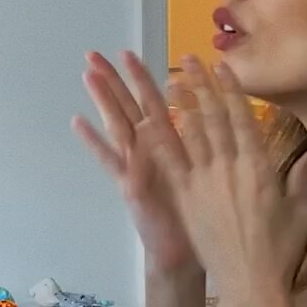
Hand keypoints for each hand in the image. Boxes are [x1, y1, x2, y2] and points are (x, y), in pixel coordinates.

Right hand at [74, 51, 198, 274]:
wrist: (184, 254)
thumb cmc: (200, 218)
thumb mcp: (211, 176)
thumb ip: (214, 149)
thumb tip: (228, 122)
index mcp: (169, 146)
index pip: (155, 103)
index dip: (145, 78)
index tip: (134, 53)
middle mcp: (149, 152)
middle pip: (130, 107)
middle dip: (115, 80)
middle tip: (94, 52)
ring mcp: (136, 167)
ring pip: (118, 125)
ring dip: (104, 99)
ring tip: (88, 73)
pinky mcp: (131, 185)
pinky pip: (111, 160)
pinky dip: (94, 142)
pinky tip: (78, 121)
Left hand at [154, 57, 306, 306]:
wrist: (251, 282)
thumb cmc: (280, 250)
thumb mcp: (301, 211)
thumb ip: (304, 179)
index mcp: (260, 167)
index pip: (243, 118)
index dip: (230, 90)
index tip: (221, 67)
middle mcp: (230, 167)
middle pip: (214, 118)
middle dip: (201, 86)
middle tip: (189, 60)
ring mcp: (205, 182)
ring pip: (191, 134)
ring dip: (180, 105)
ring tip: (168, 79)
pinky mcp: (187, 200)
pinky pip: (171, 164)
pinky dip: (159, 141)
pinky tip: (147, 122)